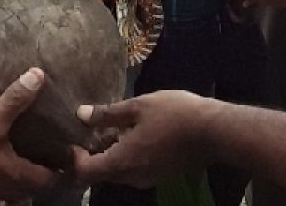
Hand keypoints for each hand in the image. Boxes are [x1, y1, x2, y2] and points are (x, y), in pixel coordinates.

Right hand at [0, 69, 61, 199]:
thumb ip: (15, 99)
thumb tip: (39, 75)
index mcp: (19, 177)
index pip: (57, 178)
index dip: (70, 164)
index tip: (79, 146)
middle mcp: (11, 187)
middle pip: (42, 180)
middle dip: (54, 163)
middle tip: (63, 138)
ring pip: (24, 178)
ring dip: (34, 162)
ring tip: (42, 137)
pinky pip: (8, 173)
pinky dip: (16, 160)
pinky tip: (13, 140)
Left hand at [71, 91, 211, 188]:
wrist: (212, 131)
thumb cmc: (173, 114)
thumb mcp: (137, 106)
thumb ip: (107, 114)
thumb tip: (81, 115)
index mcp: (122, 161)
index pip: (85, 172)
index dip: (74, 159)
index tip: (73, 140)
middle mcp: (131, 177)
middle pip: (100, 174)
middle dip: (91, 156)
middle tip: (88, 132)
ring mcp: (147, 178)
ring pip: (118, 172)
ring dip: (109, 154)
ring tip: (110, 129)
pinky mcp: (159, 175)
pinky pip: (133, 170)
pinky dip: (125, 156)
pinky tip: (131, 134)